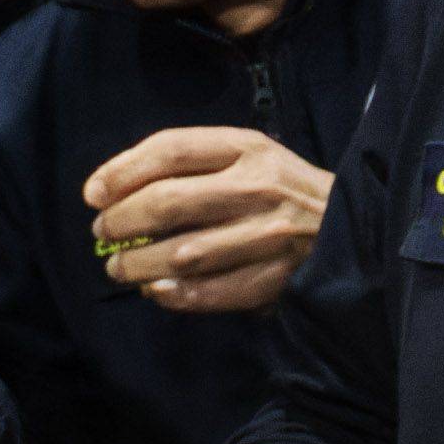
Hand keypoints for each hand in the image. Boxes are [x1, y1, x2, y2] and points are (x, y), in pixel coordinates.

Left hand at [83, 126, 331, 312]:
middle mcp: (257, 188)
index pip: (172, 150)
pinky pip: (210, 292)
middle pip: (169, 202)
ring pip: (183, 253)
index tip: (93, 195)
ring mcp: (267, 237)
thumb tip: (111, 187)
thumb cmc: (280, 188)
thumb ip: (189, 161)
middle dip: (122, 221)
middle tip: (102, 234)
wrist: (350, 225)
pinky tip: (154, 290)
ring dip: (138, 264)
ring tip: (119, 267)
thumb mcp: (246, 154)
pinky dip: (173, 294)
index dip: (122, 171)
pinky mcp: (273, 278)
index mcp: (249, 149)